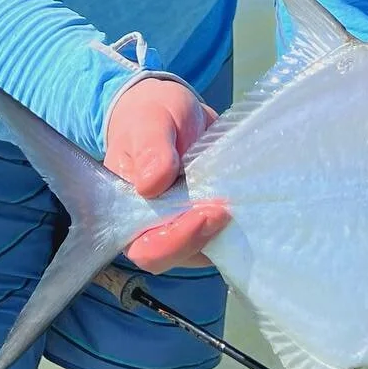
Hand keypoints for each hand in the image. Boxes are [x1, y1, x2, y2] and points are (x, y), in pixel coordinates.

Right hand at [103, 77, 228, 273]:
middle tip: (226, 205)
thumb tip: (151, 185)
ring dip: (223, 230)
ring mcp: (181, 228)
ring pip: (205, 249)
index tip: (204, 213)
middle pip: (178, 255)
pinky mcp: (205, 222)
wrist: (171, 113)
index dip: (175, 241)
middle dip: (204, 235)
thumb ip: (150, 150)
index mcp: (126, 213)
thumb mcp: (150, 122)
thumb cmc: (151, 118)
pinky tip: (241, 199)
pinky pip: (222, 236)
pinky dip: (236, 222)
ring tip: (234, 197)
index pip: (147, 249)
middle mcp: (152, 229)